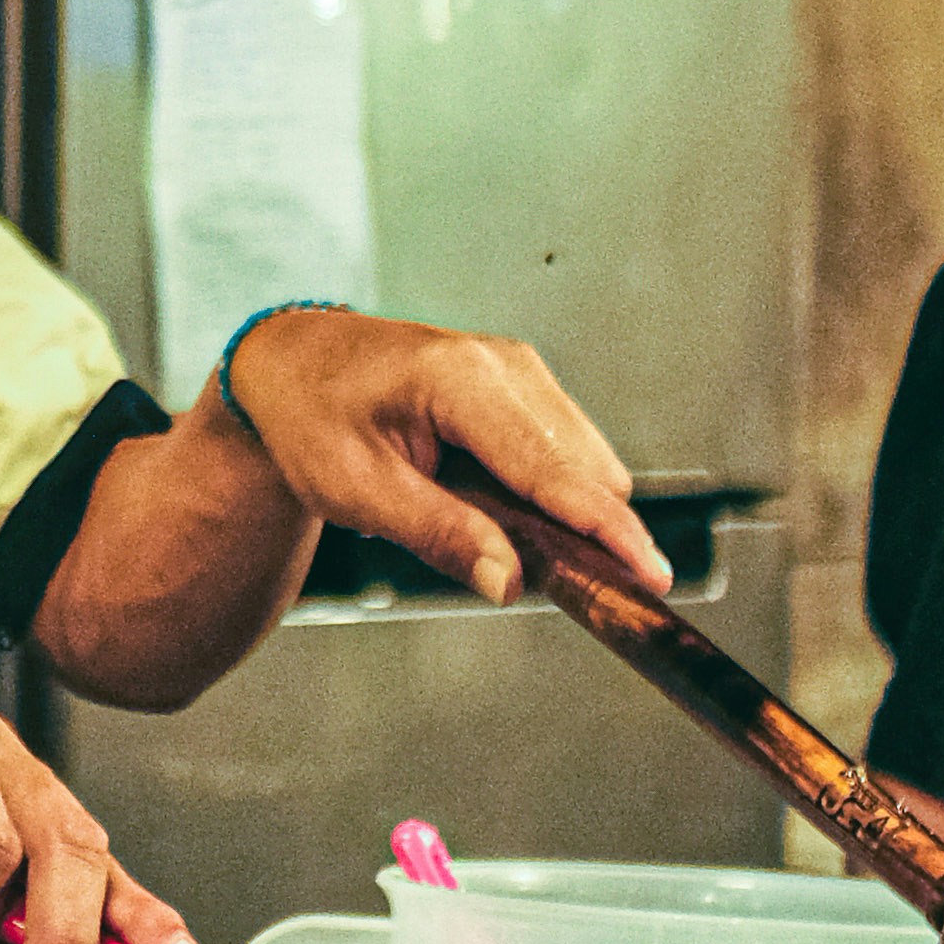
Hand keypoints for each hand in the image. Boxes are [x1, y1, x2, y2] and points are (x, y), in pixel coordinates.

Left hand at [218, 311, 667, 601]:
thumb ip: (440, 534)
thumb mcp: (357, 489)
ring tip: (481, 529)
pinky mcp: (523, 384)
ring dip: (562, 513)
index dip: (606, 529)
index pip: (553, 469)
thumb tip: (511, 583)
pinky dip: (548, 492)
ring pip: (584, 462)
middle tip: (541, 579)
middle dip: (585, 532)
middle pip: (586, 469)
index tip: (652, 575)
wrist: (292, 361)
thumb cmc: (312, 416)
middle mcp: (505, 363)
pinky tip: (493, 506)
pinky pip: (563, 452)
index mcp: (461, 380)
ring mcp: (520, 368)